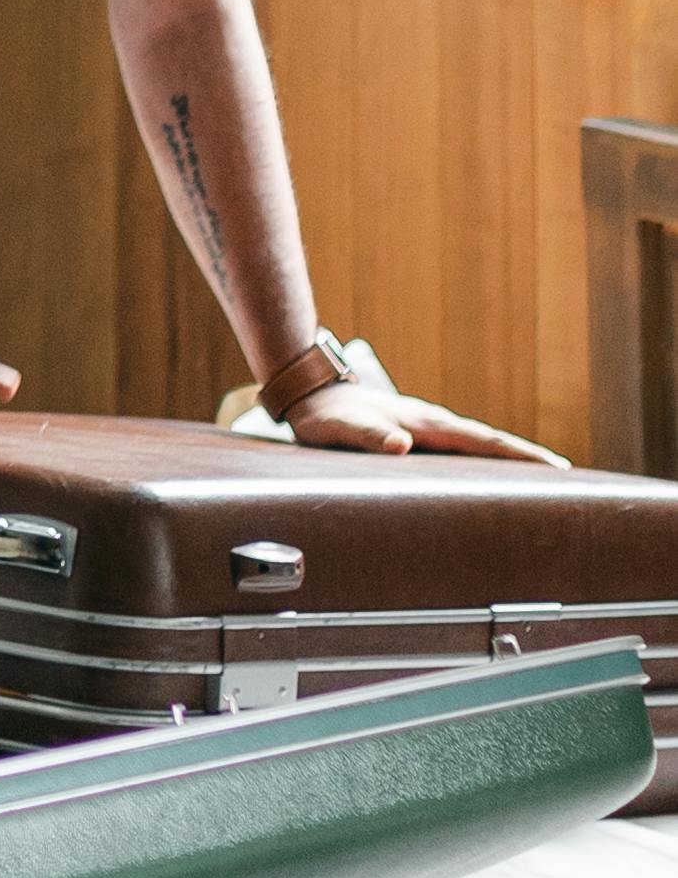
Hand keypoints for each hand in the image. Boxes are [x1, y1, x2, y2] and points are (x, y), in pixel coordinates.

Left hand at [282, 377, 567, 465]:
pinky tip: (487, 478)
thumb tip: (401, 446)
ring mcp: (426, 429)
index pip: (482, 441)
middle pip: (489, 444)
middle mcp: (432, 424)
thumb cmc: (324, 414)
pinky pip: (458, 451)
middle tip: (567, 481)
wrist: (309, 392)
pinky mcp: (416, 436)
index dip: (518, 455)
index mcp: (424, 424)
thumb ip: (368, 435)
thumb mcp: (341, 428)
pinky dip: (481, 463)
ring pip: (476, 447)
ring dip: (506, 462)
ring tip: (539, 485)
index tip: (556, 469)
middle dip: (527, 461)